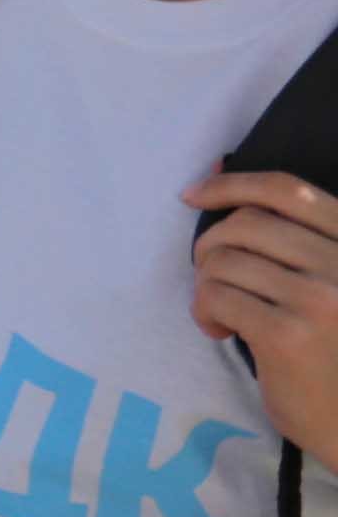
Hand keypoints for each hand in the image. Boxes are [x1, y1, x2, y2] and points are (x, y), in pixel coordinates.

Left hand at [186, 170, 337, 459]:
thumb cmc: (337, 350)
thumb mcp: (330, 281)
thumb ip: (292, 235)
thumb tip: (217, 166)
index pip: (287, 190)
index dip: (231, 185)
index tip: (192, 196)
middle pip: (245, 224)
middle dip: (210, 247)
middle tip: (211, 279)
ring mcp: (319, 299)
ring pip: (223, 261)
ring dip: (205, 284)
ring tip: (220, 312)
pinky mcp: (288, 335)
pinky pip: (215, 297)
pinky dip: (204, 311)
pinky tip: (221, 331)